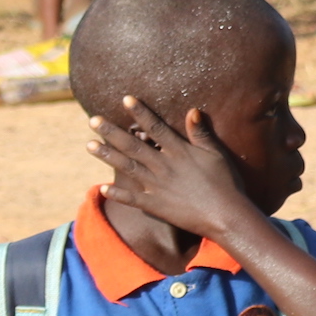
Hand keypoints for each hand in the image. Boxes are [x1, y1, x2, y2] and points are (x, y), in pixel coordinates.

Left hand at [85, 94, 265, 246]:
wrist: (226, 215)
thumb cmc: (225, 183)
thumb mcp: (215, 154)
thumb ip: (201, 134)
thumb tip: (192, 110)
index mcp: (179, 152)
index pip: (155, 128)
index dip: (140, 113)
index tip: (125, 99)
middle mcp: (164, 166)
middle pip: (133, 146)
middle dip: (111, 132)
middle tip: (92, 120)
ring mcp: (157, 186)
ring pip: (128, 168)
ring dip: (107, 156)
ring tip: (89, 145)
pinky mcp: (156, 206)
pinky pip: (133, 199)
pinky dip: (118, 193)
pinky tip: (102, 187)